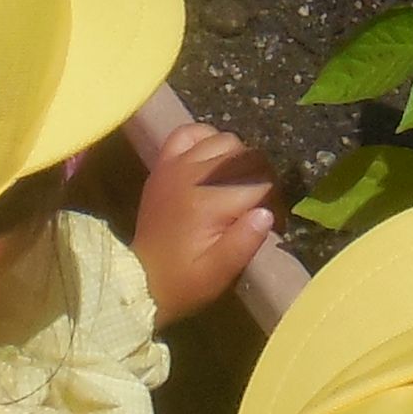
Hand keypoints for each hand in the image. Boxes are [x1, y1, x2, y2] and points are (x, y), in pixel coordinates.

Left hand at [130, 122, 275, 324]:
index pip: (261, 183)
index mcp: (209, 201)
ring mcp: (176, 165)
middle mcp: (193, 174)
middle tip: (257, 206)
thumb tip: (267, 213)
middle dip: (261, 178)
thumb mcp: (217, 274)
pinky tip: (212, 160)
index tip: (273, 223)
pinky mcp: (164, 164)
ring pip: (224, 140)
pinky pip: (190, 133)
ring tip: (237, 186)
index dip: (274, 201)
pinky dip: (207, 139)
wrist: (138, 279)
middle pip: (247, 157)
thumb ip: (243, 243)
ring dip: (238, 158)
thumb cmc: (183, 281)